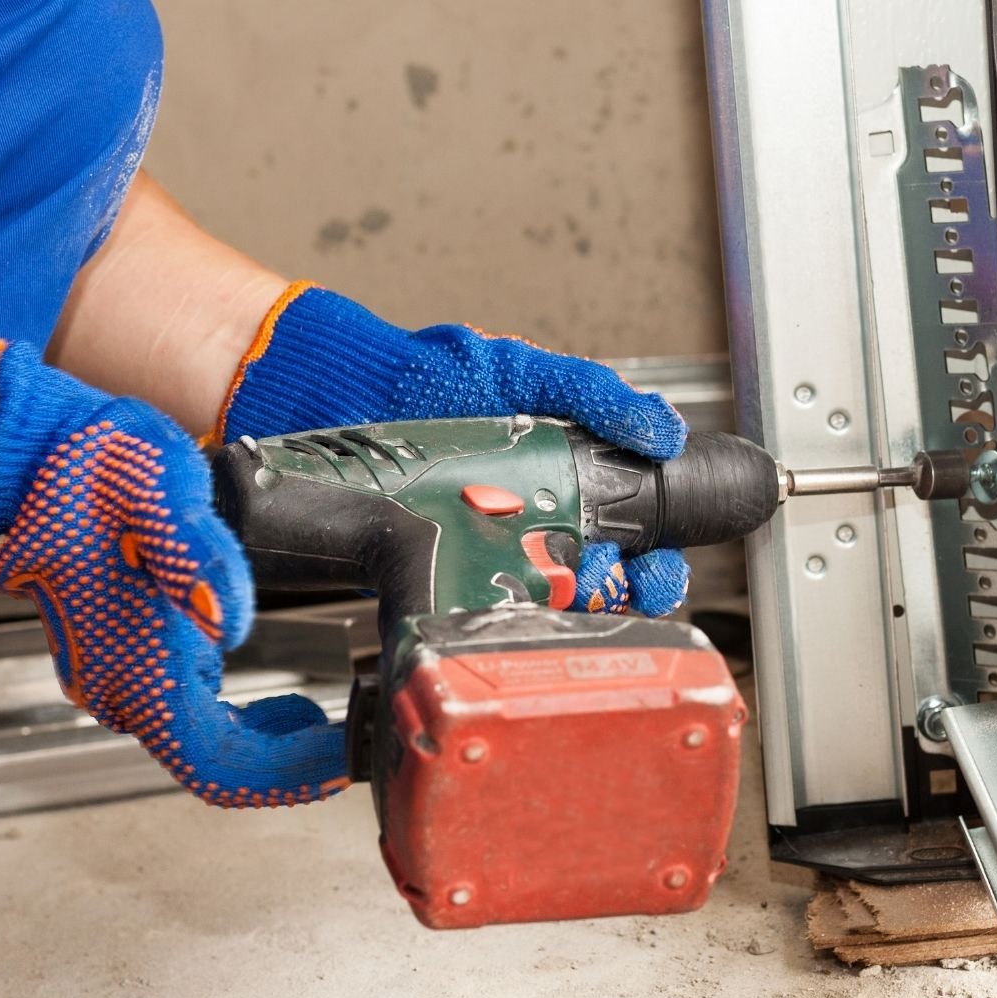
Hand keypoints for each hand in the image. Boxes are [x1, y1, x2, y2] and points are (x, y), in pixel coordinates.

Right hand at [0, 345, 346, 805]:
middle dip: (281, 765)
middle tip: (346, 741)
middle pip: (210, 765)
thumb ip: (194, 555)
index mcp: (130, 660)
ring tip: (318, 722)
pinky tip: (275, 703)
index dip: (280, 775)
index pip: (212, 761)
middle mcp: (115, 684)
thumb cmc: (99, 466)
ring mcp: (113, 675)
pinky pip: (184, 717)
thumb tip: (226, 622)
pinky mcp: (121, 660)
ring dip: (261, 748)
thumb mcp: (160, 490)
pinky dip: (237, 726)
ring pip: (197, 745)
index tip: (337, 762)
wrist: (40, 454)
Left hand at [216, 283, 691, 614]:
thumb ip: (591, 393)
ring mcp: (483, 553)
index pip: (632, 534)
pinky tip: (512, 617)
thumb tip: (663, 427)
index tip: (662, 566)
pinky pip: (481, 615)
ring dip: (569, 613)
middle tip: (620, 588)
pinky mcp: (436, 575)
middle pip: (600, 584)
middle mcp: (529, 524)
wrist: (333, 393)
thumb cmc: (424, 374)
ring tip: (570, 599)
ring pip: (547, 607)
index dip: (656, 560)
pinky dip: (502, 625)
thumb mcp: (522, 372)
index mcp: (563, 479)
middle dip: (623, 596)